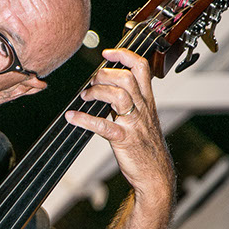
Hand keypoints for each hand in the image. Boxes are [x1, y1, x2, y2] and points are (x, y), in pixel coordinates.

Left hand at [65, 48, 173, 202]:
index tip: (107, 53)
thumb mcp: (143, 118)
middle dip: (105, 75)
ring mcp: (134, 124)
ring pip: (119, 96)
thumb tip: (105, 87)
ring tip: (85, 97)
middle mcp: (143, 108)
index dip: (124, 55)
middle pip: (127, 78)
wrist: (156, 174)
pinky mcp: (124, 139)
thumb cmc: (146, 146)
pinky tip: (73, 117)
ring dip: (97, 92)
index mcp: (147, 101)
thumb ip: (129, 101)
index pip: (142, 68)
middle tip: (92, 83)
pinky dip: (85, 120)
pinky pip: (104, 126)